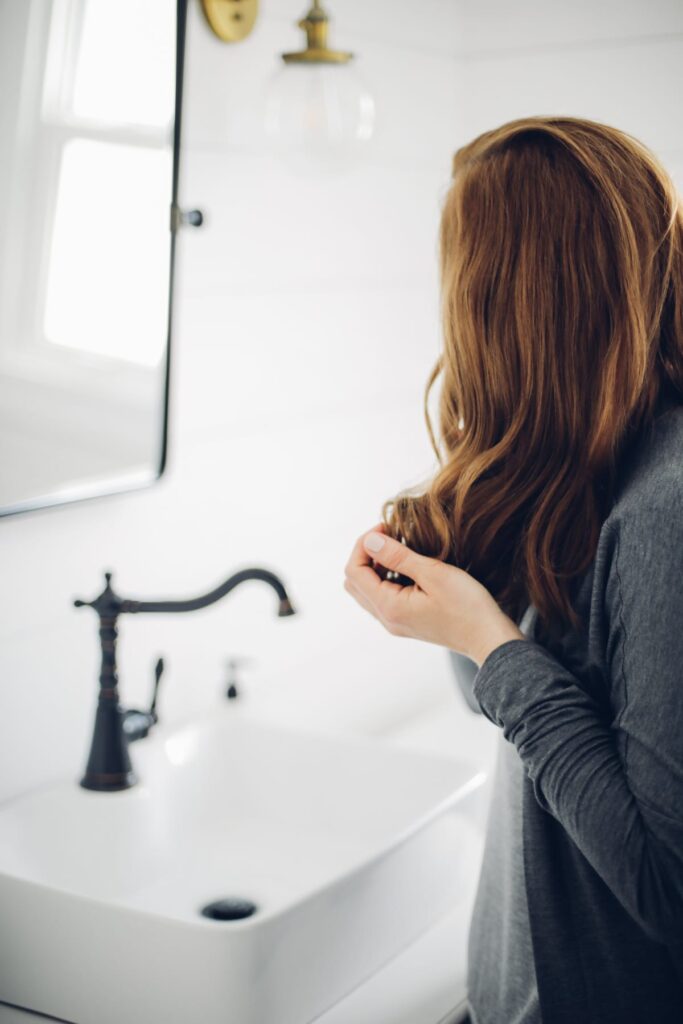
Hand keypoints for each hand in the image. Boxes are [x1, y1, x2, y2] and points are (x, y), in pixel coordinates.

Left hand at [344, 524, 525, 666]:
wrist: (489, 638)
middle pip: (354, 582)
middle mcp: (386, 618)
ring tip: (399, 548)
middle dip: (365, 554)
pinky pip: (383, 597)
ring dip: (376, 566)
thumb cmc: (468, 607)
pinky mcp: (406, 622)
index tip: (385, 527)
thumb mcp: (433, 573)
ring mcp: (395, 623)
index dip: (363, 544)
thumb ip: (398, 557)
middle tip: (389, 536)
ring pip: (367, 590)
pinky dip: (387, 578)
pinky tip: (409, 566)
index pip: (354, 571)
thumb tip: (370, 541)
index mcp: (388, 607)